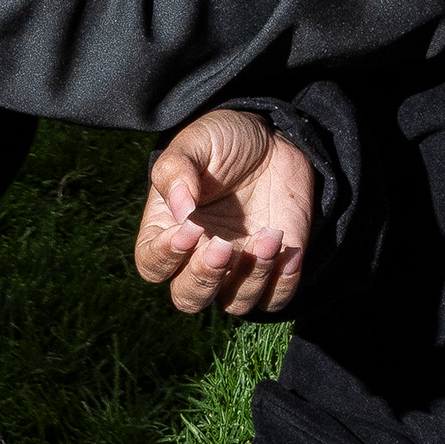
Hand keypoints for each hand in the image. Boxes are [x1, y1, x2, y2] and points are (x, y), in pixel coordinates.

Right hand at [132, 110, 314, 316]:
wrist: (273, 140)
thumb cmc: (223, 141)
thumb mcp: (195, 142)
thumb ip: (176, 170)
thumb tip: (180, 207)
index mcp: (167, 231)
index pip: (152, 265)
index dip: (166, 255)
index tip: (190, 227)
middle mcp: (198, 258)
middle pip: (188, 298)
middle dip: (204, 279)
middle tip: (223, 244)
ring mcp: (237, 269)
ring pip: (235, 303)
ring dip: (251, 277)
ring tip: (270, 235)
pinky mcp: (274, 269)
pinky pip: (275, 298)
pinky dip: (283, 284)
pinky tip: (291, 252)